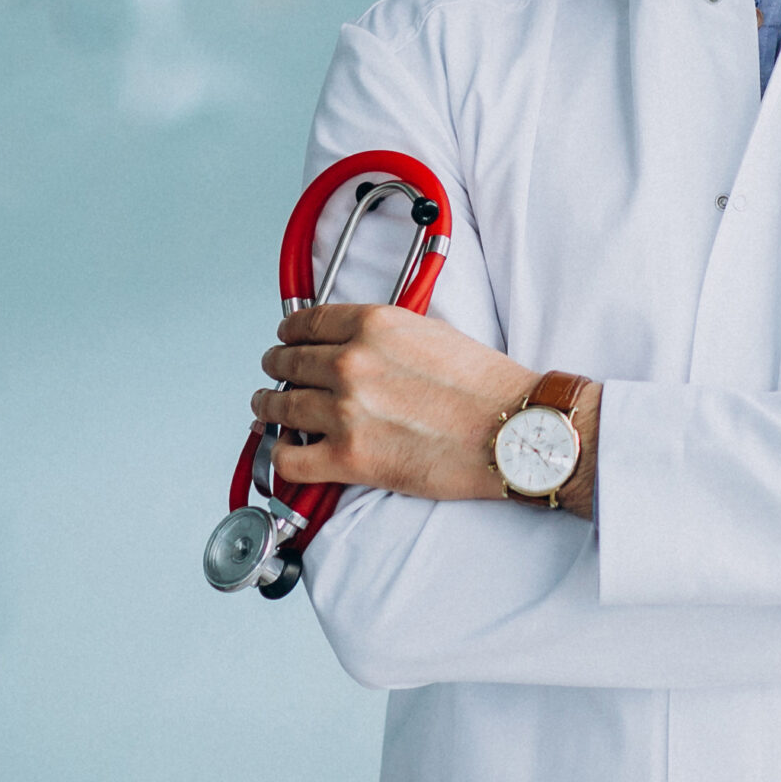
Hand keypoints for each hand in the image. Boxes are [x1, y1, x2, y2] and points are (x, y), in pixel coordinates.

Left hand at [254, 304, 538, 502]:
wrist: (512, 431)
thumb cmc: (485, 387)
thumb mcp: (431, 331)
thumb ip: (384, 334)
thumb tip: (357, 343)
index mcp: (372, 325)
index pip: (306, 323)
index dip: (289, 333)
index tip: (285, 339)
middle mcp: (351, 363)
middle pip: (287, 362)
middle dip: (278, 369)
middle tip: (276, 376)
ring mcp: (345, 411)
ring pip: (280, 406)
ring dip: (269, 408)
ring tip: (268, 411)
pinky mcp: (349, 458)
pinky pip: (289, 458)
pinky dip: (280, 454)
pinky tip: (286, 450)